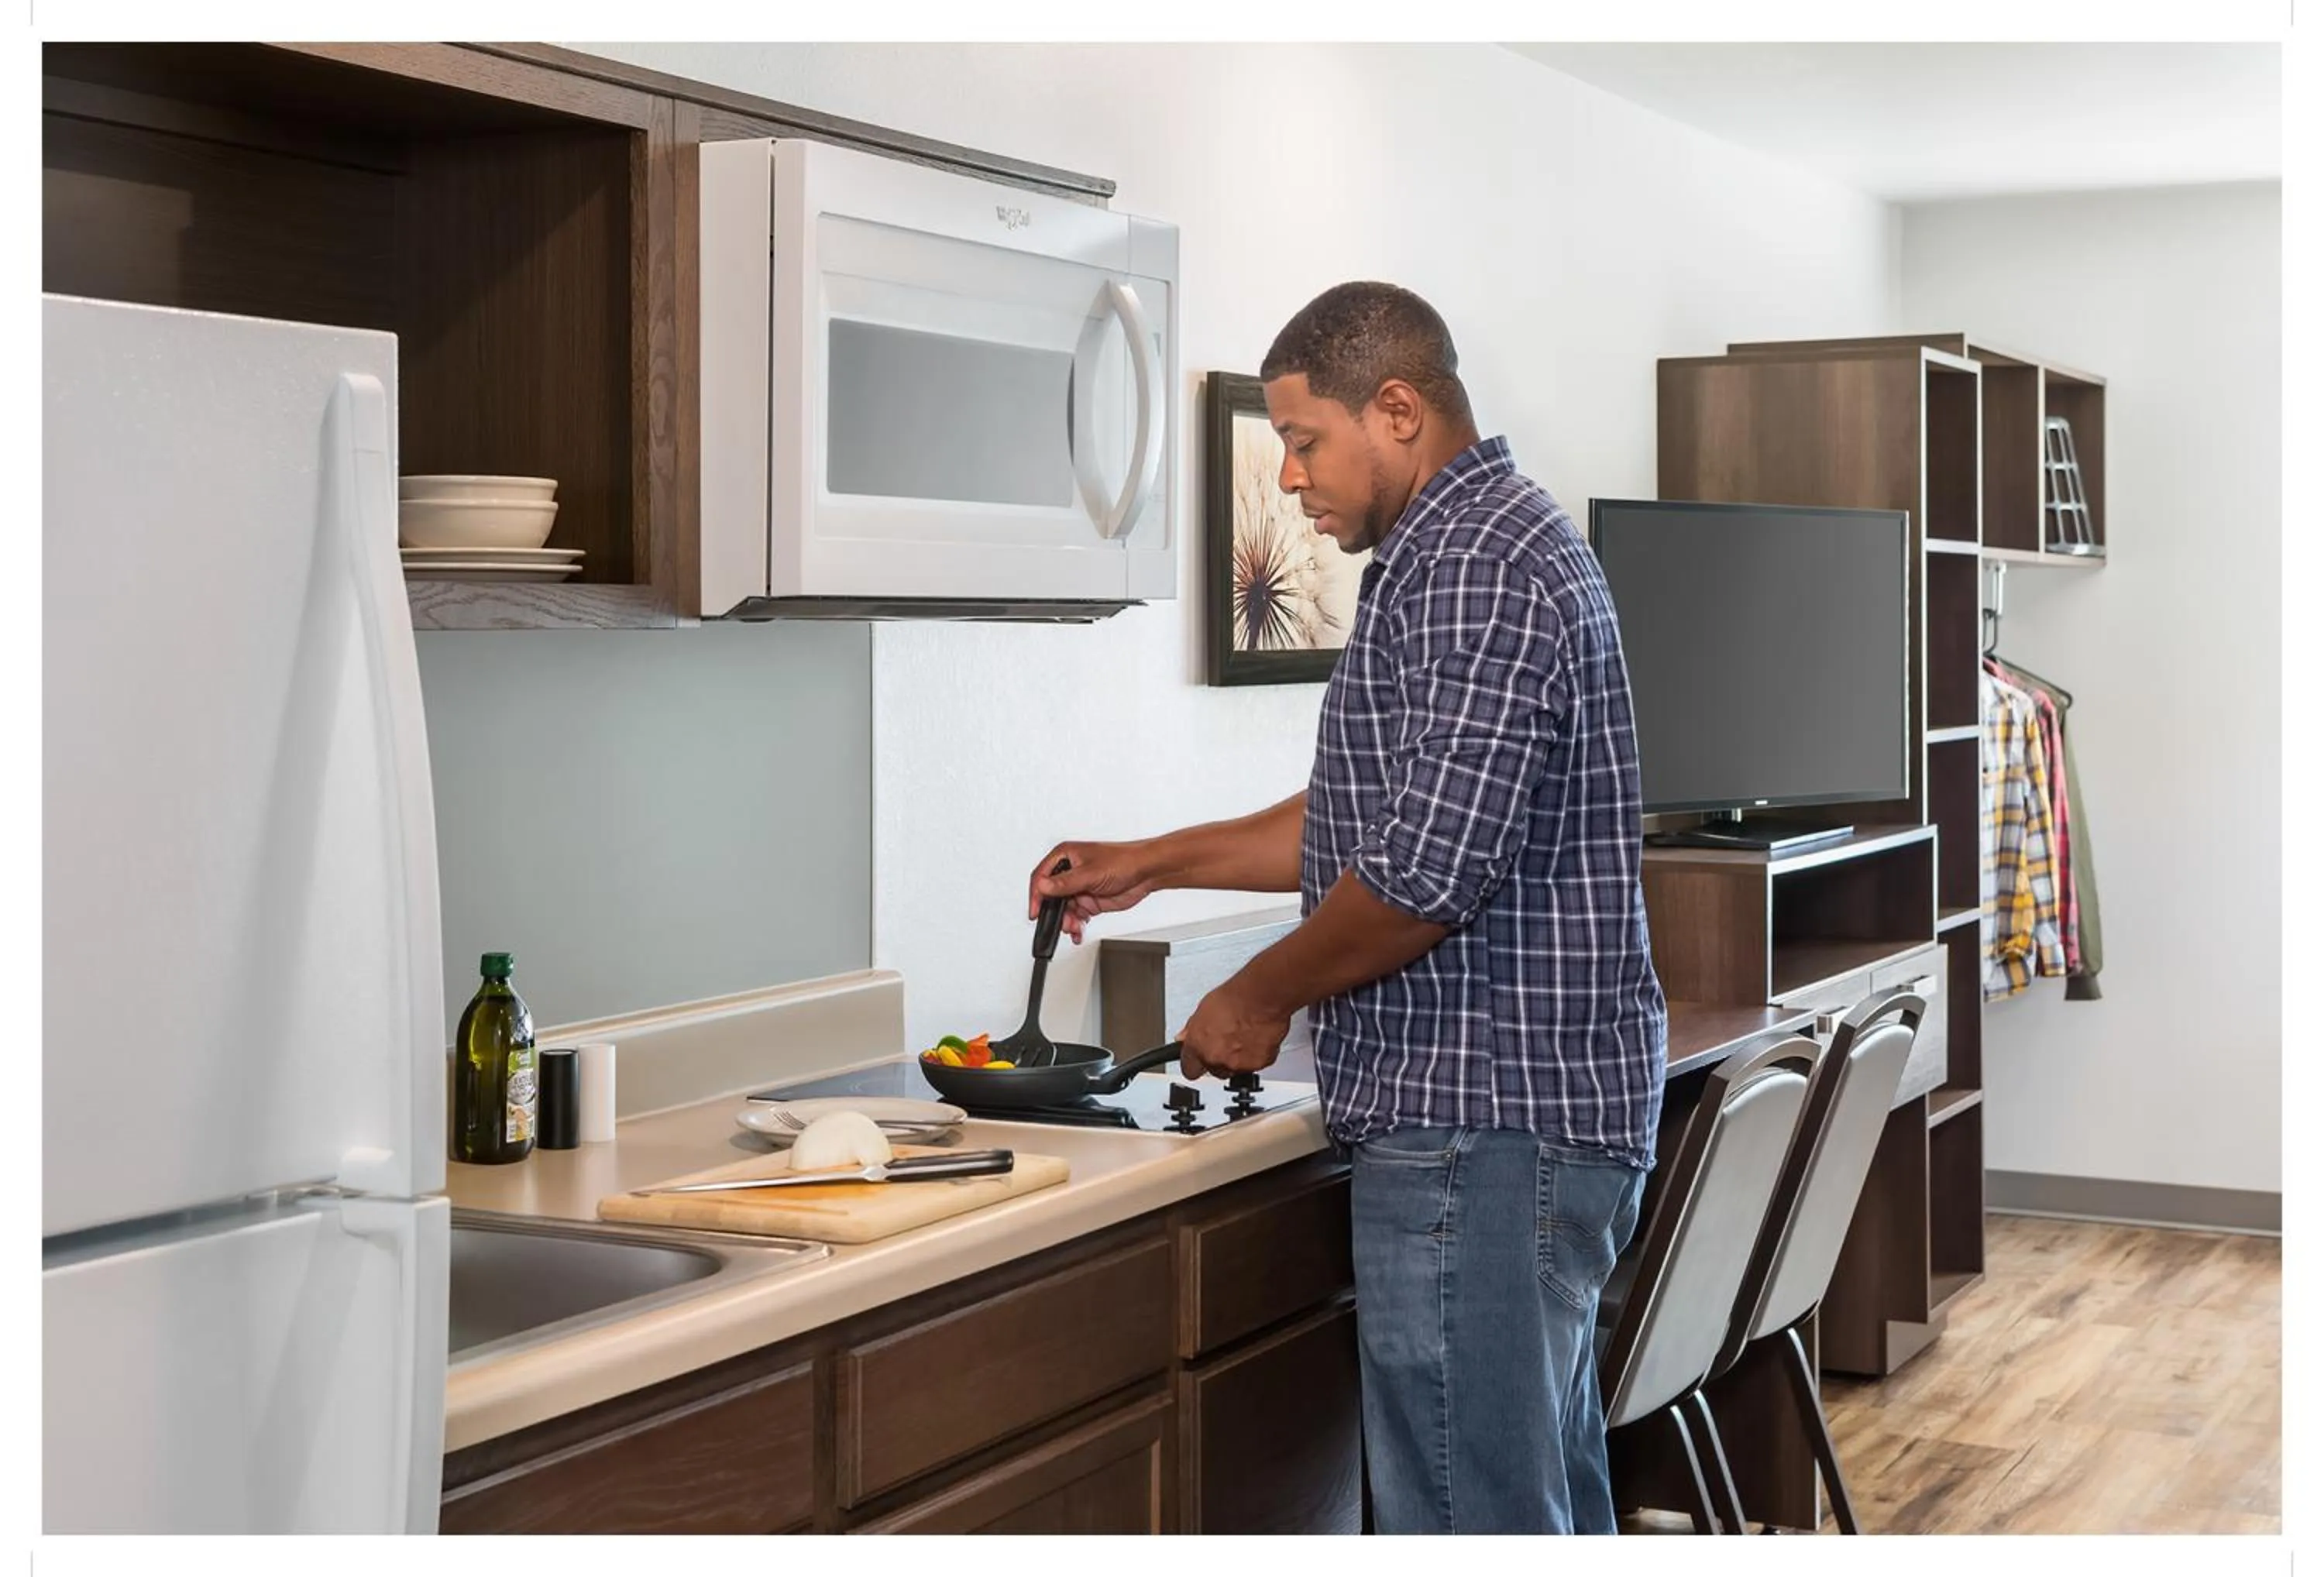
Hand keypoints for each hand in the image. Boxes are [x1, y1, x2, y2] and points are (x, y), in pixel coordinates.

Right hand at [1028, 841, 1159, 943]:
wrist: (1146, 872)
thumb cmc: (1123, 861)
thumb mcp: (1090, 873)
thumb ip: (1064, 883)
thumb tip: (1042, 887)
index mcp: (1065, 856)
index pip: (1041, 877)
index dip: (1036, 896)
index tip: (1036, 912)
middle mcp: (1070, 872)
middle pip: (1051, 897)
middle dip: (1054, 913)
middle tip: (1061, 923)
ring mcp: (1079, 887)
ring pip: (1063, 910)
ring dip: (1067, 921)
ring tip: (1074, 928)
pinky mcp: (1089, 901)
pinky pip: (1076, 916)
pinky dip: (1076, 925)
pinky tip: (1078, 931)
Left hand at [1176, 976, 1289, 1079]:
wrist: (1262, 997)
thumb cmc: (1235, 998)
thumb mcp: (1203, 1008)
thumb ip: (1192, 1030)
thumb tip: (1184, 1037)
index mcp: (1197, 1045)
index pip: (1189, 1068)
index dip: (1195, 1063)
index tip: (1198, 1059)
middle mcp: (1215, 1058)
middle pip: (1214, 1070)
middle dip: (1219, 1058)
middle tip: (1227, 1039)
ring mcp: (1237, 1064)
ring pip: (1235, 1068)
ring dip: (1238, 1057)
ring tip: (1244, 1035)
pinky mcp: (1258, 1064)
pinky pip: (1255, 1063)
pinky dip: (1256, 1054)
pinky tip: (1256, 1037)